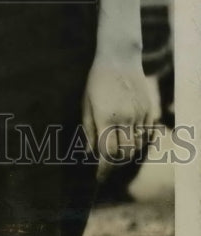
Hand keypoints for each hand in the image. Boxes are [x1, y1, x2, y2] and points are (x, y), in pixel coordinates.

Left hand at [82, 55, 153, 179]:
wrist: (119, 59)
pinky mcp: (149, 110)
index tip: (98, 177)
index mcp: (105, 118)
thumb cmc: (97, 81)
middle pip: (124, 154)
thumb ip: (88, 129)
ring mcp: (139, 114)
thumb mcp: (86, 103)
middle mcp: (125, 119)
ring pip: (137, 146)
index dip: (102, 169)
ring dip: (127, 155)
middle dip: (114, 165)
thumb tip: (89, 152)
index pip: (106, 153)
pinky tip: (130, 142)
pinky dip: (139, 142)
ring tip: (117, 155)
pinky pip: (147, 134)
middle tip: (106, 167)